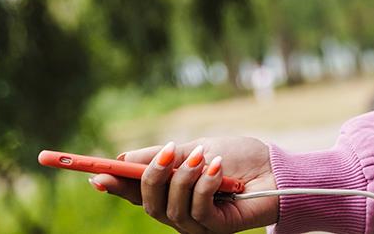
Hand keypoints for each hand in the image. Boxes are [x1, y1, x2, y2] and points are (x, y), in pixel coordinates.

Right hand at [91, 136, 277, 233]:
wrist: (276, 168)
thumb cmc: (239, 158)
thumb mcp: (197, 148)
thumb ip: (163, 156)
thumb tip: (123, 158)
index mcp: (171, 192)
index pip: (136, 193)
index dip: (115, 186)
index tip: (97, 174)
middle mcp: (180, 212)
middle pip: (148, 204)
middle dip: (152, 177)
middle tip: (165, 154)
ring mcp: (197, 223)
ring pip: (171, 209)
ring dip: (185, 178)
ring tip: (203, 156)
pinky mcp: (216, 227)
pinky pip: (198, 211)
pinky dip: (205, 185)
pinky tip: (218, 168)